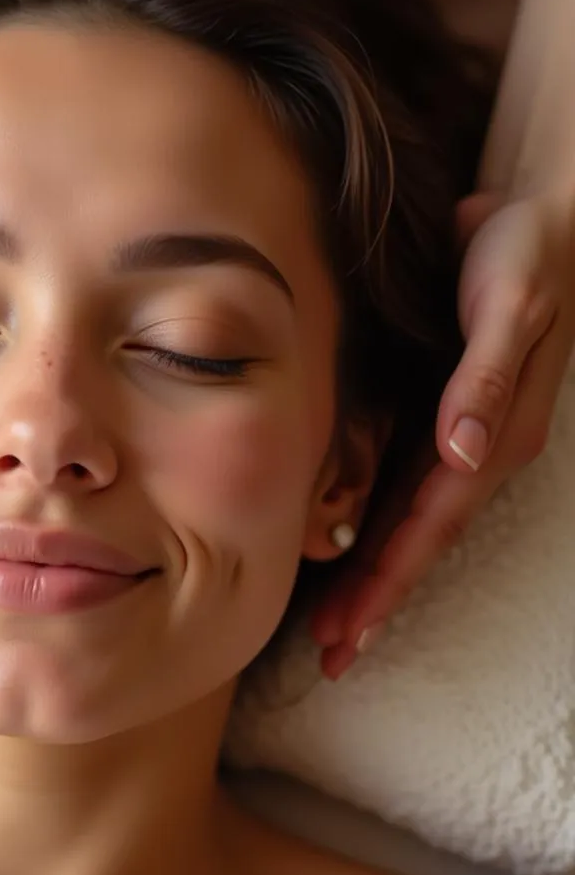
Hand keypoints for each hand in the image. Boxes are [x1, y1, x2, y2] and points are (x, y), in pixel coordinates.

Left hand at [311, 190, 574, 677]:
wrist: (543, 219)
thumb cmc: (525, 255)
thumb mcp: (512, 304)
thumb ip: (488, 378)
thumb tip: (461, 451)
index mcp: (492, 436)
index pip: (429, 526)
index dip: (387, 581)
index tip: (347, 632)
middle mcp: (476, 449)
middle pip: (417, 541)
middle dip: (375, 600)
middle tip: (331, 654)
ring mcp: (462, 439)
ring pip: (410, 524)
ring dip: (374, 576)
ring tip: (336, 626)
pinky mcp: (445, 418)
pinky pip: (407, 490)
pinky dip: (378, 528)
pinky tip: (350, 551)